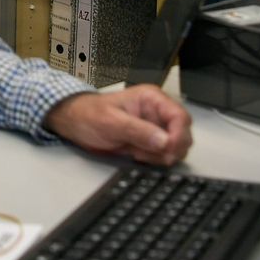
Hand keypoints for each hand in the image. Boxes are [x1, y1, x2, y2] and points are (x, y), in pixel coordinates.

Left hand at [44, 86, 192, 166]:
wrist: (75, 123)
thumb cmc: (89, 115)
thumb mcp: (112, 122)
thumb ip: (139, 131)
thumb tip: (165, 141)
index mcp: (152, 99)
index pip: (180, 116)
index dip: (179, 135)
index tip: (169, 149)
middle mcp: (157, 113)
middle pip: (184, 134)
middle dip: (171, 148)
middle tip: (148, 154)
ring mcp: (155, 128)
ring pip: (177, 147)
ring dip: (161, 156)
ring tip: (138, 153)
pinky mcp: (150, 142)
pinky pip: (164, 155)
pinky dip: (155, 160)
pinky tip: (137, 156)